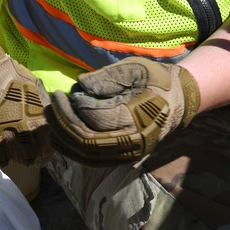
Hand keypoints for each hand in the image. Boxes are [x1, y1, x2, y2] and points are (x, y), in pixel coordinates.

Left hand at [47, 58, 200, 166]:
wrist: (179, 100)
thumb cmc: (156, 80)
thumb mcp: (136, 69)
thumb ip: (107, 77)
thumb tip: (79, 86)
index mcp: (138, 119)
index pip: (96, 119)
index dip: (75, 107)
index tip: (66, 92)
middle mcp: (132, 142)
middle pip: (87, 141)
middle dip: (63, 122)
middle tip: (52, 103)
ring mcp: (128, 155)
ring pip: (87, 156)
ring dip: (64, 138)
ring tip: (50, 119)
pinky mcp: (122, 158)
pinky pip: (92, 160)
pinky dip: (73, 150)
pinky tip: (59, 138)